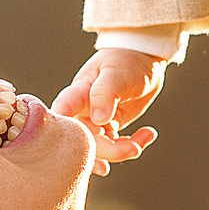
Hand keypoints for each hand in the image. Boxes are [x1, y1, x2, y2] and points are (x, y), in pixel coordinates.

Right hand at [55, 48, 164, 173]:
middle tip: (134, 148)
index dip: (63, 135)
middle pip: (84, 142)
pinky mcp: (109, 128)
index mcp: (77, 95)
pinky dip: (132, 146)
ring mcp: (95, 122)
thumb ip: (104, 94)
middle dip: (110, 151)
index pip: (61, 116)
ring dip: (123, 151)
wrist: (142, 58)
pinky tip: (147, 134)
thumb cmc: (125, 59)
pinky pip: (116, 147)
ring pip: (101, 149)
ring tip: (144, 139)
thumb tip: (98, 119)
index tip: (76, 148)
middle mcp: (81, 112)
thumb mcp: (116, 73)